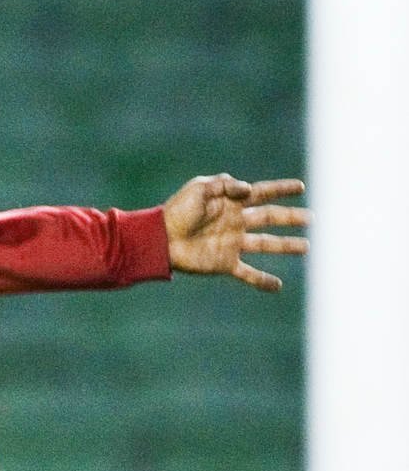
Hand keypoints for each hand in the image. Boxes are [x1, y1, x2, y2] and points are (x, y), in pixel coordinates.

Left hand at [162, 174, 307, 291]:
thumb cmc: (177, 210)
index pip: (262, 193)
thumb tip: (249, 189)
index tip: (300, 187)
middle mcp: (236, 222)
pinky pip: (248, 273)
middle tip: (311, 218)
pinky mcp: (225, 263)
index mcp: (231, 202)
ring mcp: (232, 243)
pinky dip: (262, 281)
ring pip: (266, 244)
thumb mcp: (200, 188)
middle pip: (270, 218)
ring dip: (287, 245)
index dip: (281, 189)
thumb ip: (225, 184)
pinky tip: (278, 286)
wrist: (159, 239)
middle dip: (291, 218)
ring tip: (307, 247)